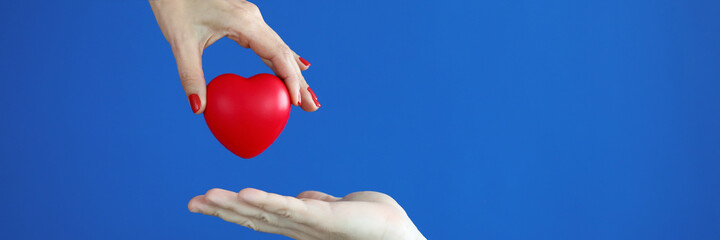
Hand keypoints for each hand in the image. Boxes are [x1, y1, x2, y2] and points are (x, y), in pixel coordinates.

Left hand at [149, 0, 319, 113]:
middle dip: (300, 82)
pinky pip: (270, 43)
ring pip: (280, 48)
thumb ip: (190, 75)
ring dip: (294, 73)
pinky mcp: (244, 19)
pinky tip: (295, 67)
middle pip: (285, 54)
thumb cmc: (173, 5)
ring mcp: (251, 17)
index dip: (289, 79)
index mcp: (244, 22)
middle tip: (313, 107)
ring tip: (307, 97)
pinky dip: (282, 60)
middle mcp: (253, 18)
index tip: (296, 102)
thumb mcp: (180, 42)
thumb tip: (199, 109)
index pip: (277, 54)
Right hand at [188, 188, 425, 239]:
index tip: (204, 199)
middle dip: (222, 209)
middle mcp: (299, 228)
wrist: (401, 236)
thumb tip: (303, 196)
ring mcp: (310, 226)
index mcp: (301, 224)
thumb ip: (319, 202)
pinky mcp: (325, 220)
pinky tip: (245, 194)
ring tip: (206, 198)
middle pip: (254, 216)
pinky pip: (291, 209)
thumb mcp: (340, 207)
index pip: (260, 214)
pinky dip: (267, 201)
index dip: (232, 208)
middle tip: (192, 202)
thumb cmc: (375, 223)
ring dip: (233, 206)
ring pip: (265, 213)